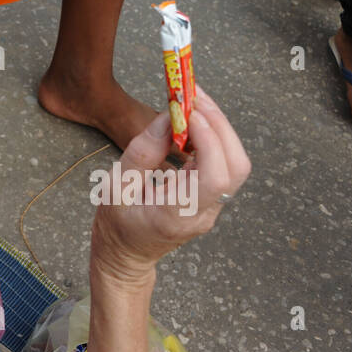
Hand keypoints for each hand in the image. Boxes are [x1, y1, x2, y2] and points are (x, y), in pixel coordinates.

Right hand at [91, 86, 250, 283]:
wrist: (126, 256)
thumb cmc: (116, 223)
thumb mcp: (115, 186)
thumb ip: (142, 152)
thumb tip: (169, 116)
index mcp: (177, 215)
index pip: (214, 178)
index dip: (209, 140)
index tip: (187, 112)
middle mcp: (204, 213)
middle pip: (236, 167)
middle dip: (220, 125)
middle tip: (194, 96)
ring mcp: (213, 209)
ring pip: (236, 164)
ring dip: (220, 128)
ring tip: (193, 103)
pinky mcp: (213, 199)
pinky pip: (226, 165)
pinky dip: (215, 137)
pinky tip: (194, 122)